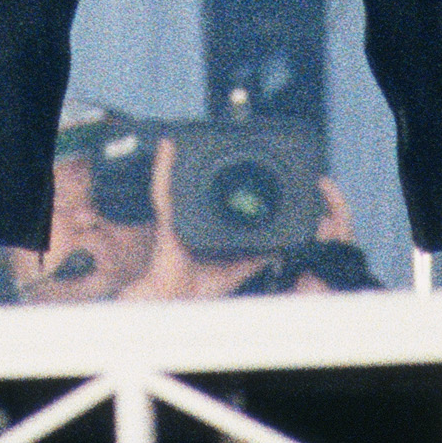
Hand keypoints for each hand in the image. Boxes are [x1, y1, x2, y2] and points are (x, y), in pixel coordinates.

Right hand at [120, 133, 261, 303]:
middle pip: (191, 185)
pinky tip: (168, 147)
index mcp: (201, 227)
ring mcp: (177, 216)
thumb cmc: (199, 288)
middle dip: (193, 165)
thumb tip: (278, 247)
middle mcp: (188, 218)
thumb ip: (255, 257)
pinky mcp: (168, 219)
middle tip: (210, 142)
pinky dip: (164, 167)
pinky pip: (163, 189)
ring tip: (182, 141)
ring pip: (177, 181)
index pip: (209, 198)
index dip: (217, 181)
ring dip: (179, 160)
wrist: (178, 301)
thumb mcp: (236, 269)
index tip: (232, 164)